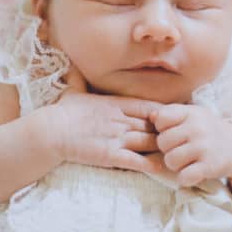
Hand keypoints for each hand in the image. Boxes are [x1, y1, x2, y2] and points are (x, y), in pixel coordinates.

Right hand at [46, 61, 166, 173]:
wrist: (50, 132)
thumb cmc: (61, 112)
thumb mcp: (74, 91)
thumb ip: (80, 79)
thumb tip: (73, 64)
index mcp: (115, 104)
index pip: (148, 106)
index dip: (163, 111)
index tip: (173, 116)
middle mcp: (120, 120)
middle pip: (153, 124)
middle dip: (167, 131)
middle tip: (181, 136)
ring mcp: (116, 138)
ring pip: (149, 141)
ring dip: (162, 147)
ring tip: (176, 152)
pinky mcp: (110, 155)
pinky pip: (136, 160)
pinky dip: (149, 164)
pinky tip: (161, 167)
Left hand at [151, 104, 231, 187]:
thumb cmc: (210, 132)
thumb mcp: (195, 116)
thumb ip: (173, 115)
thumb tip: (151, 116)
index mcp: (192, 113)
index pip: (161, 119)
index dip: (163, 129)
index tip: (174, 134)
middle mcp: (197, 128)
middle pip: (162, 142)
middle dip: (168, 150)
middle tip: (182, 151)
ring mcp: (204, 147)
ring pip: (170, 161)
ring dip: (176, 166)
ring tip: (187, 162)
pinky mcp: (210, 166)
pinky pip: (184, 177)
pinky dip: (185, 178)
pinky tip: (193, 173)